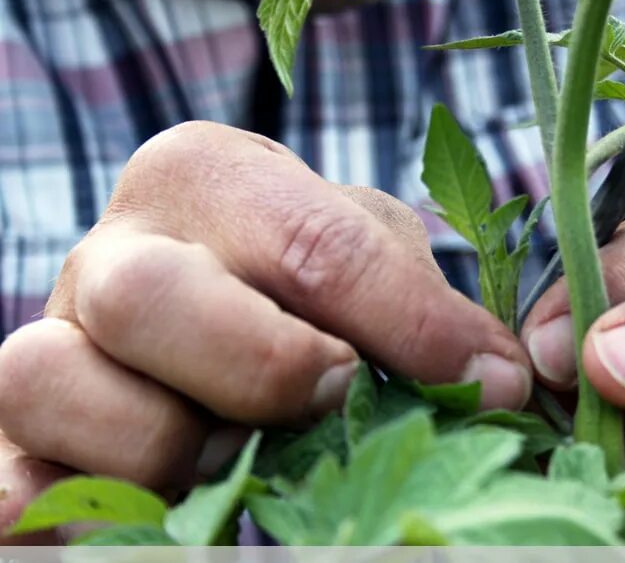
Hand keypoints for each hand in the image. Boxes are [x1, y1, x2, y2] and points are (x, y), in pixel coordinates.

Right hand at [0, 121, 530, 541]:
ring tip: (228, 453)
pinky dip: (45, 507)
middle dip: (261, 363)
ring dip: (160, 441)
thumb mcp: (367, 253)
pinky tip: (89, 526)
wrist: (216, 298)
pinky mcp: (20, 431)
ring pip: (51, 381)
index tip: (488, 383)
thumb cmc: (303, 273)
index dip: (409, 324)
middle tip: (338, 397)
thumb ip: (423, 302)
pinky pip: (3, 475)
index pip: (311, 244)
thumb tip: (496, 382)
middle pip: (151, 296)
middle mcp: (115, 249)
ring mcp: (54, 340)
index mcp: (206, 177)